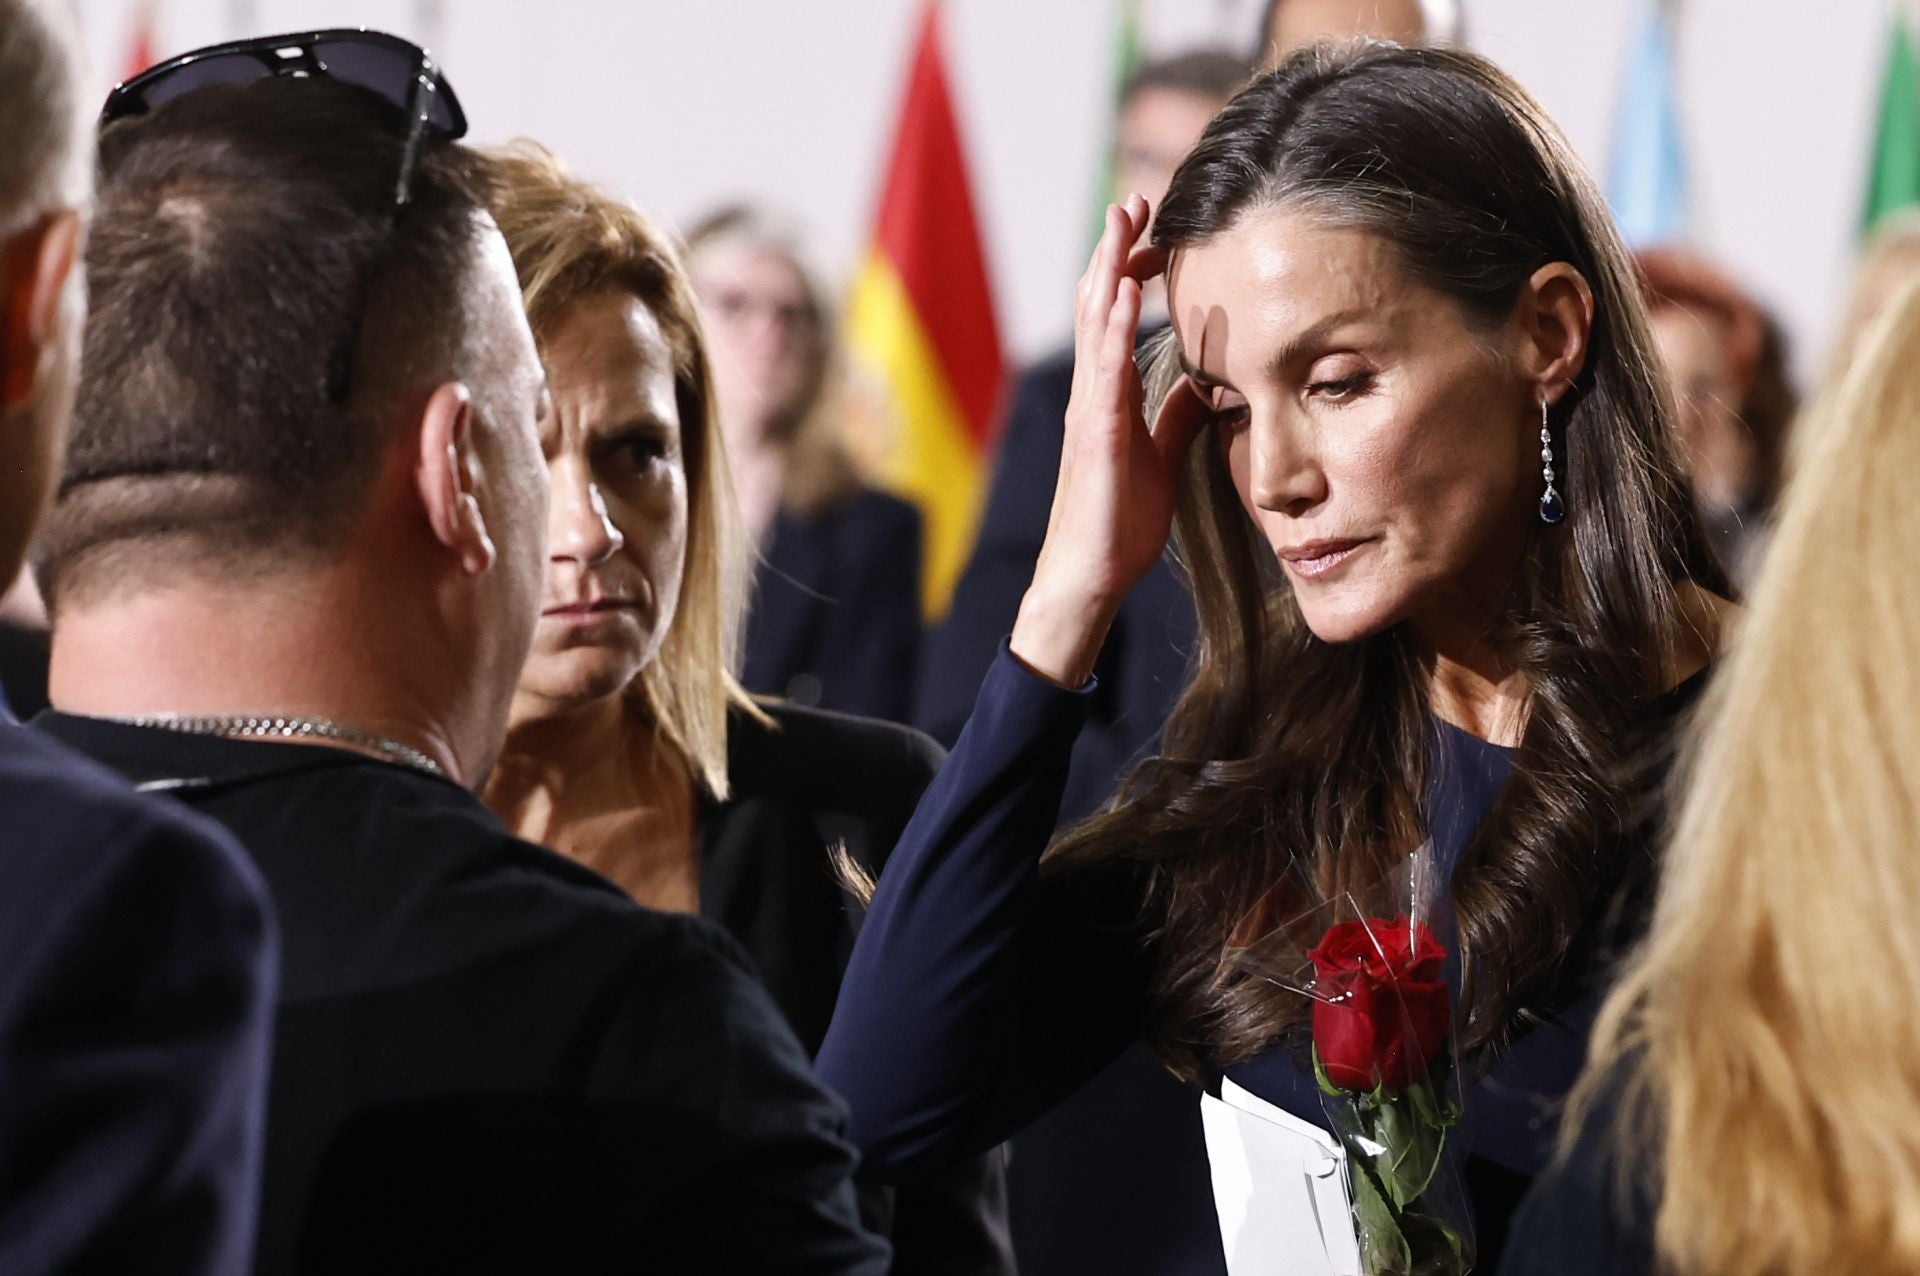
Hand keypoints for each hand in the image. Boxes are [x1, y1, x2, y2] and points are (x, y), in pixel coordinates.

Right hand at [1010, 195, 1207, 687]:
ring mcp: (1090, 410)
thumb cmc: (1120, 524)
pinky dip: (1114, 326)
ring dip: (1110, 267)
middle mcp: (1093, 393)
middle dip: (1116, 250)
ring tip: (1124, 219)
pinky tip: (1125, 288)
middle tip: (1135, 198)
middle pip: (1100, 305)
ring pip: (1096, 324)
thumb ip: (1179, 415)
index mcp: (1110, 396)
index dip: (1130, 269)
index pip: (1117, 318)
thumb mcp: (1162, 457)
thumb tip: (1209, 380)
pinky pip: (1104, 370)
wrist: (1090, 578)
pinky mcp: (1095, 435)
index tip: (1150, 228)